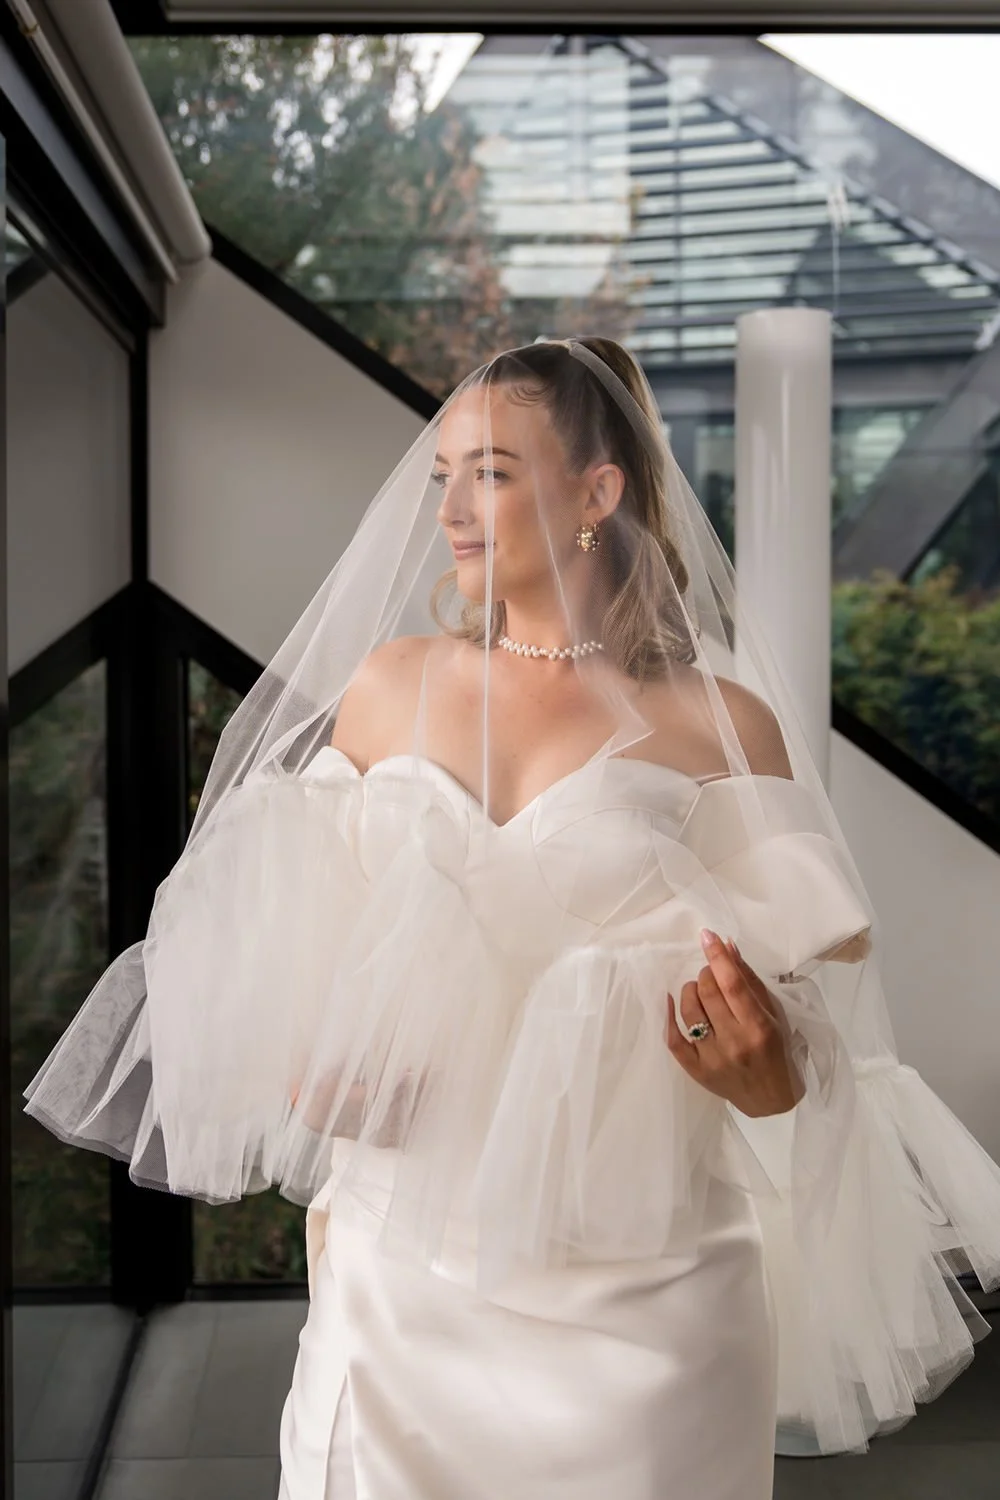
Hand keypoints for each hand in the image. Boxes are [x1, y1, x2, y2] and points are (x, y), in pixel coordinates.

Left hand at [664, 929, 805, 1117]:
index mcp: (759, 1027)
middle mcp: (734, 1042)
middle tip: (710, 973)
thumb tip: (729, 947)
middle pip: (708, 992)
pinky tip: (671, 1000)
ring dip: (691, 989)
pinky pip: (673, 1039)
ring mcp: (712, 1059)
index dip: (717, 956)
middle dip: (705, 973)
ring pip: (689, 1010)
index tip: (707, 935)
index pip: (732, 984)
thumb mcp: (774, 1014)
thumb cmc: (777, 1051)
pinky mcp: (696, 1071)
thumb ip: (750, 981)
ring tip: (700, 989)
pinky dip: (669, 1015)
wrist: (771, 1099)